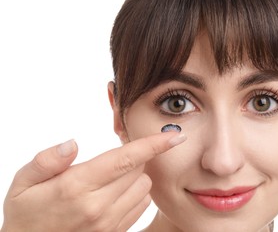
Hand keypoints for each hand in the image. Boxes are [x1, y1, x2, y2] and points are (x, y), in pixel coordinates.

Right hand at [1, 132, 185, 231]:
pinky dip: (135, 192)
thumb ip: (47, 160)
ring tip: (112, 175)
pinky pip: (140, 205)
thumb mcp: (23, 183)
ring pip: (144, 186)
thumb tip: (73, 143)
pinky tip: (115, 192)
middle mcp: (98, 206)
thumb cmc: (26, 213)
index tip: (175, 134)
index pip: (126, 159)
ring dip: (135, 174)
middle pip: (139, 168)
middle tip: (114, 154)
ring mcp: (109, 223)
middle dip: (134, 155)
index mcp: (77, 187)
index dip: (154, 144)